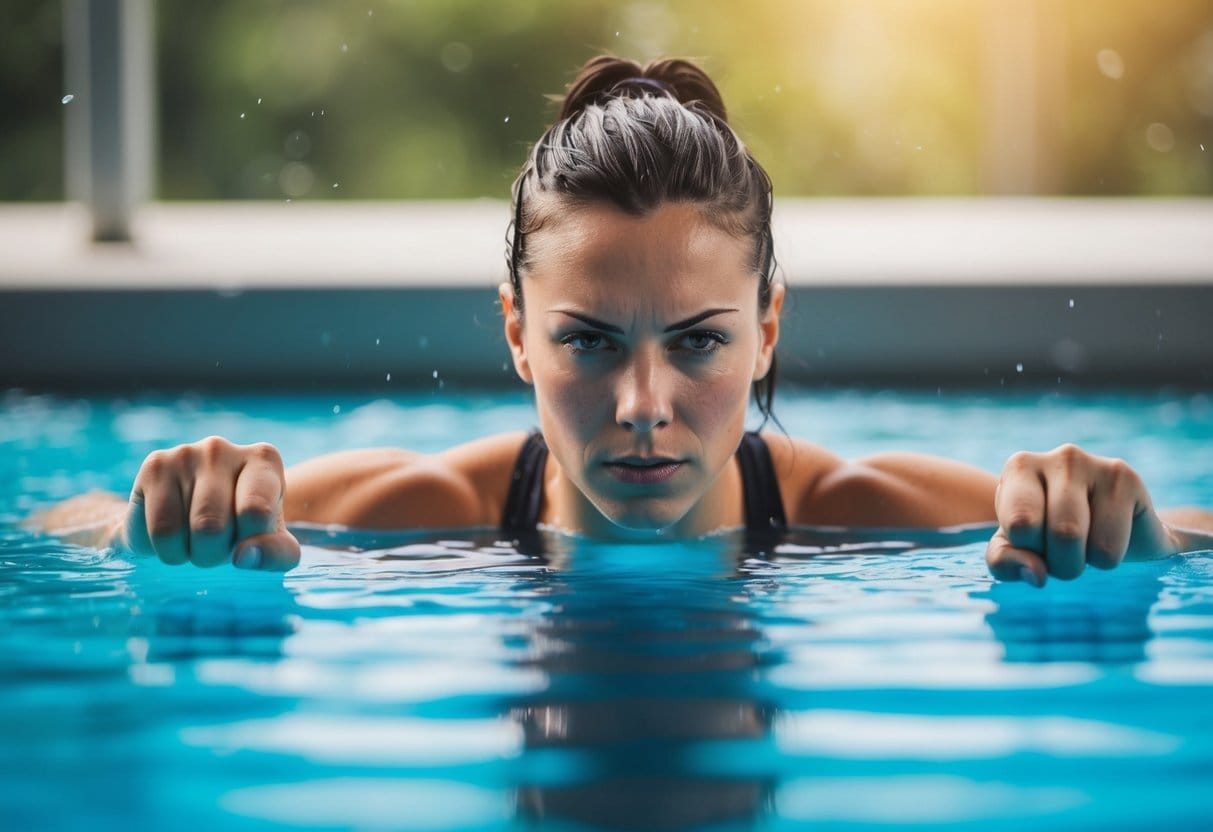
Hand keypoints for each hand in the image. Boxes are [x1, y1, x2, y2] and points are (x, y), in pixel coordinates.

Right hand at [123, 436, 299, 570]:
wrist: (199, 512)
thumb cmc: (245, 525)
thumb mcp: (273, 542)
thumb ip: (276, 553)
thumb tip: (245, 557)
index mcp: (263, 459)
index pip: (256, 511)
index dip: (250, 542)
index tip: (249, 541)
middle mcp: (222, 449)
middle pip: (210, 527)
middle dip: (212, 554)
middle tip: (216, 543)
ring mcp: (185, 454)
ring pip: (175, 531)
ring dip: (186, 553)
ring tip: (194, 536)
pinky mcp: (154, 467)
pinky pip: (154, 529)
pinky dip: (162, 549)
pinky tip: (172, 531)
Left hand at [986, 444, 1178, 585]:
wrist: (1109, 532)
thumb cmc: (1047, 537)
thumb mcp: (1013, 550)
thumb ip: (1005, 561)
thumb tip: (1036, 575)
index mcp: (1020, 468)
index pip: (1021, 524)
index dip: (1029, 548)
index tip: (1036, 542)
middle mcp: (1059, 458)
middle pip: (1063, 532)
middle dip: (1062, 563)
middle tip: (1065, 554)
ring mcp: (1098, 465)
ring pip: (1093, 542)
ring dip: (1087, 562)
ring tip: (1087, 544)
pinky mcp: (1128, 480)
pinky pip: (1113, 547)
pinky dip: (1109, 559)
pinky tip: (1110, 536)